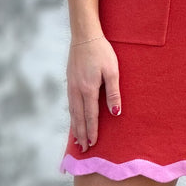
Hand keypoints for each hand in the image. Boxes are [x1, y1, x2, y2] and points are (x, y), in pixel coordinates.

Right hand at [67, 35, 120, 151]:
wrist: (84, 36)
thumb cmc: (102, 52)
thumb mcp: (112, 71)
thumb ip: (113, 93)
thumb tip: (115, 113)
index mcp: (88, 89)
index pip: (90, 116)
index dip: (92, 131)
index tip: (94, 144)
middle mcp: (76, 90)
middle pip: (78, 118)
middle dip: (82, 134)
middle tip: (84, 149)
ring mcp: (71, 86)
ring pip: (72, 112)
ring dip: (75, 127)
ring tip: (77, 140)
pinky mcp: (69, 81)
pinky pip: (70, 104)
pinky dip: (72, 116)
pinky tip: (74, 120)